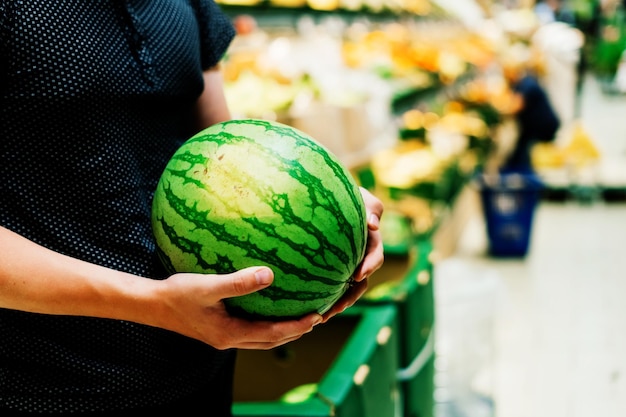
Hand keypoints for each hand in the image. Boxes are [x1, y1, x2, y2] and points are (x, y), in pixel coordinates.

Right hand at [153, 267, 322, 349]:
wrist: (151, 305)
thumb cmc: (178, 294)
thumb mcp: (209, 286)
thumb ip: (238, 282)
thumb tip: (269, 275)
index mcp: (229, 334)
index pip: (272, 335)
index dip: (296, 327)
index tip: (317, 317)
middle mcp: (229, 340)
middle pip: (271, 342)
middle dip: (295, 332)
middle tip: (316, 319)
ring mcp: (222, 337)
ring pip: (261, 340)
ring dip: (282, 331)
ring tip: (300, 318)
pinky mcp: (217, 330)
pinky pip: (250, 331)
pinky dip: (266, 325)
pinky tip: (268, 309)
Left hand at [321, 187, 383, 321]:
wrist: (322, 195)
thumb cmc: (344, 192)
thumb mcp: (360, 195)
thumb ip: (371, 205)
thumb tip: (373, 224)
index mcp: (370, 240)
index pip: (376, 256)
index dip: (370, 267)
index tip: (358, 275)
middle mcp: (358, 256)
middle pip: (360, 283)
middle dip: (350, 297)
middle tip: (338, 307)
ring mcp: (343, 264)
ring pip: (343, 289)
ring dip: (335, 304)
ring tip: (321, 317)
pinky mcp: (326, 268)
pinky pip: (325, 285)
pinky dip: (319, 296)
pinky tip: (304, 306)